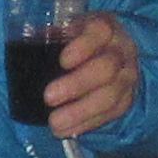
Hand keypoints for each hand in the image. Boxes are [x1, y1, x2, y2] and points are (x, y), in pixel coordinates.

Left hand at [37, 12, 143, 139]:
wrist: (113, 54)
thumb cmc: (80, 41)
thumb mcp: (69, 31)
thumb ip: (53, 38)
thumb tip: (29, 47)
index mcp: (105, 27)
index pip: (100, 31)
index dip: (83, 46)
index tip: (63, 61)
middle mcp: (122, 50)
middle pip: (106, 68)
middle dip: (76, 85)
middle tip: (48, 97)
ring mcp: (128, 76)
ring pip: (110, 96)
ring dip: (80, 112)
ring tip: (54, 123)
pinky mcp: (127, 98)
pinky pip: (111, 114)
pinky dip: (87, 124)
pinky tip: (66, 131)